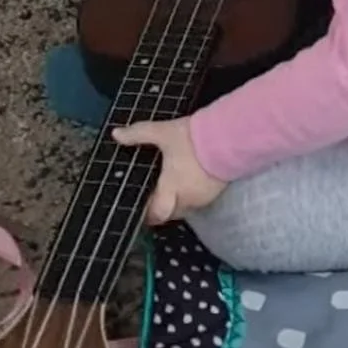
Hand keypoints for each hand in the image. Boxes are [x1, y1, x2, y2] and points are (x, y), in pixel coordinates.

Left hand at [112, 117, 226, 223]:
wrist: (231, 136)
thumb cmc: (194, 139)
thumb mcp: (164, 133)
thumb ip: (139, 134)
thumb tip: (116, 134)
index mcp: (171, 189)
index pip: (156, 214)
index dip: (147, 214)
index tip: (141, 208)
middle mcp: (188, 198)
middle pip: (172, 212)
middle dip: (164, 205)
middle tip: (158, 191)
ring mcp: (205, 196)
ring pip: (188, 206)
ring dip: (180, 199)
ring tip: (176, 181)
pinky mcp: (219, 190)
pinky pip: (202, 198)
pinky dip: (195, 191)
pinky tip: (194, 176)